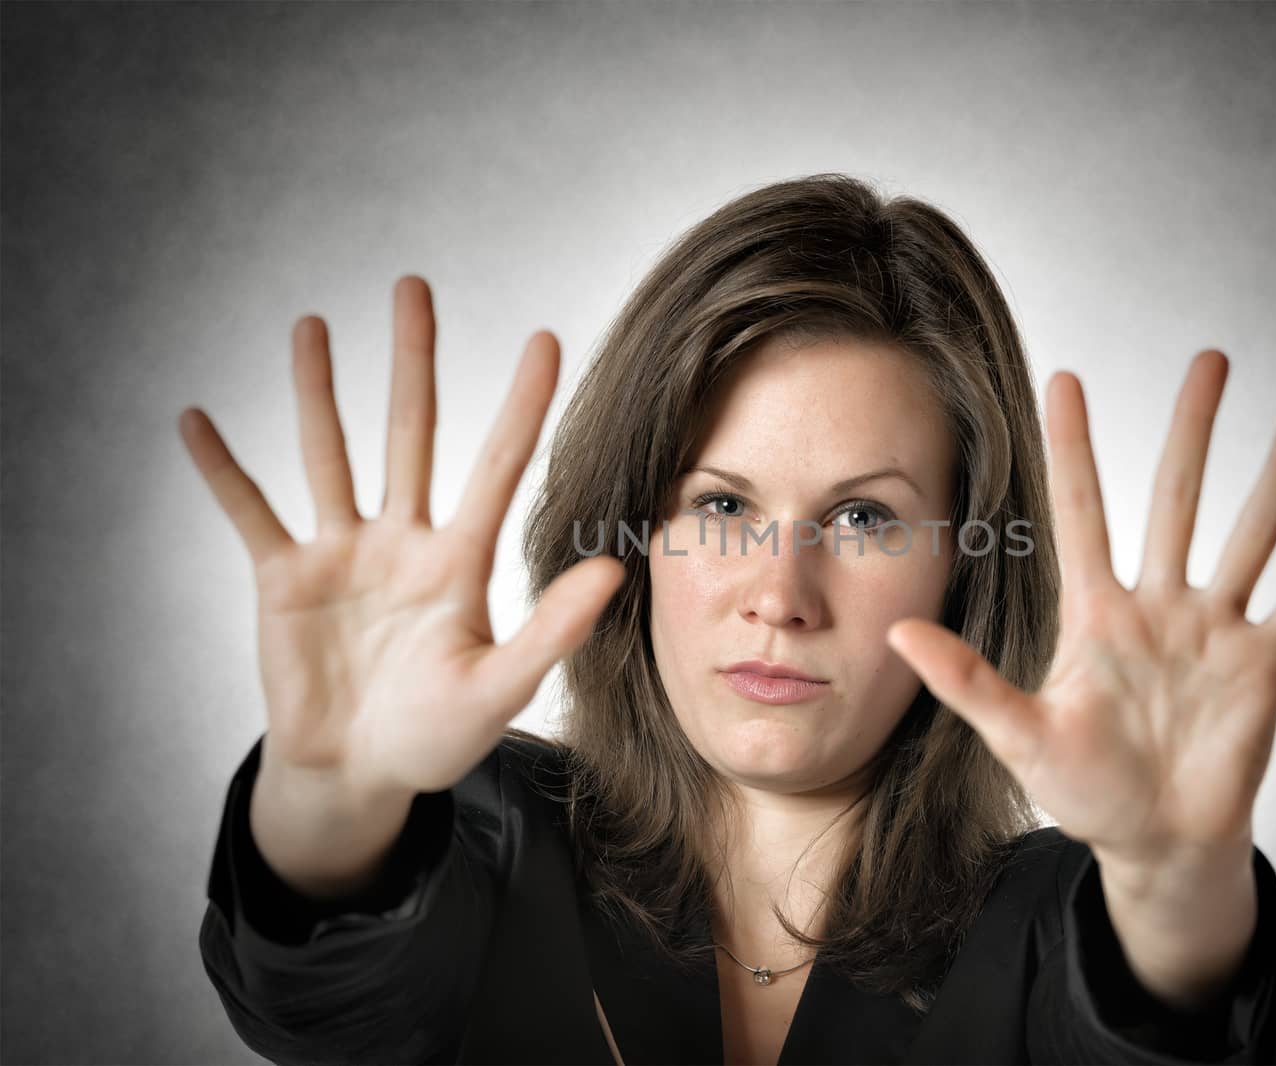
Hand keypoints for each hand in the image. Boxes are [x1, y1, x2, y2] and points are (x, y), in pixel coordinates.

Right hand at [178, 276, 624, 802]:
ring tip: (311, 324)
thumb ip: (551, 630)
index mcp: (461, 561)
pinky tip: (195, 420)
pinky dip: (223, 471)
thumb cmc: (436, 737)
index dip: (522, 404)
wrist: (359, 777)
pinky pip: (249, 513)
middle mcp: (403, 540)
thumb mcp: (500, 688)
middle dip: (413, 362)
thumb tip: (613, 570)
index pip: (498, 465)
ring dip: (316, 391)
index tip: (547, 338)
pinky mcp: (283, 579)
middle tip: (414, 286)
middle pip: (411, 433)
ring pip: (328, 454)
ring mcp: (342, 554)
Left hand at [888, 350, 1275, 871]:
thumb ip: (967, 682)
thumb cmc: (1084, 791)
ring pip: (1251, 534)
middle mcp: (1158, 605)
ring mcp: (1214, 630)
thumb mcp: (1019, 736)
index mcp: (1096, 614)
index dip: (1074, 446)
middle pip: (1176, 499)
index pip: (1081, 510)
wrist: (1156, 843)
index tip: (1064, 377)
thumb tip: (898, 636)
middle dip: (1193, 430)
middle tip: (1211, 360)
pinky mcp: (1263, 665)